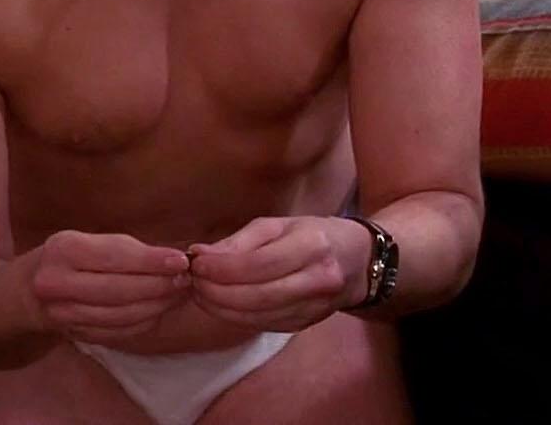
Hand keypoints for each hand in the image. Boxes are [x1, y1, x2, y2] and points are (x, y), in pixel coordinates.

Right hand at [23, 230, 190, 347]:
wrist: (27, 292)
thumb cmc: (68, 257)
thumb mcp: (87, 240)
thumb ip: (126, 250)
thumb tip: (174, 261)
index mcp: (63, 250)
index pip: (115, 258)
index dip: (152, 262)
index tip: (181, 261)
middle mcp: (58, 284)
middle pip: (120, 291)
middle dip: (159, 286)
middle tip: (186, 279)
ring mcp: (64, 315)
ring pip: (122, 315)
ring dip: (158, 305)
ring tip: (179, 293)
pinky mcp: (76, 335)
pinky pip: (119, 331)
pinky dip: (145, 321)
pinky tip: (160, 309)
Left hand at [186, 216, 370, 331]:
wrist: (358, 262)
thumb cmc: (313, 235)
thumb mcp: (278, 225)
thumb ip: (239, 242)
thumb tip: (199, 255)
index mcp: (312, 246)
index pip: (258, 265)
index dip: (222, 268)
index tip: (196, 264)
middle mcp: (317, 280)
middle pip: (255, 296)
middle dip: (215, 291)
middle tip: (192, 281)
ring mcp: (314, 308)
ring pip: (256, 316)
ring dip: (220, 308)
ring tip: (200, 292)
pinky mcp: (305, 325)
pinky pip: (262, 325)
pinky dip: (234, 317)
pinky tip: (219, 304)